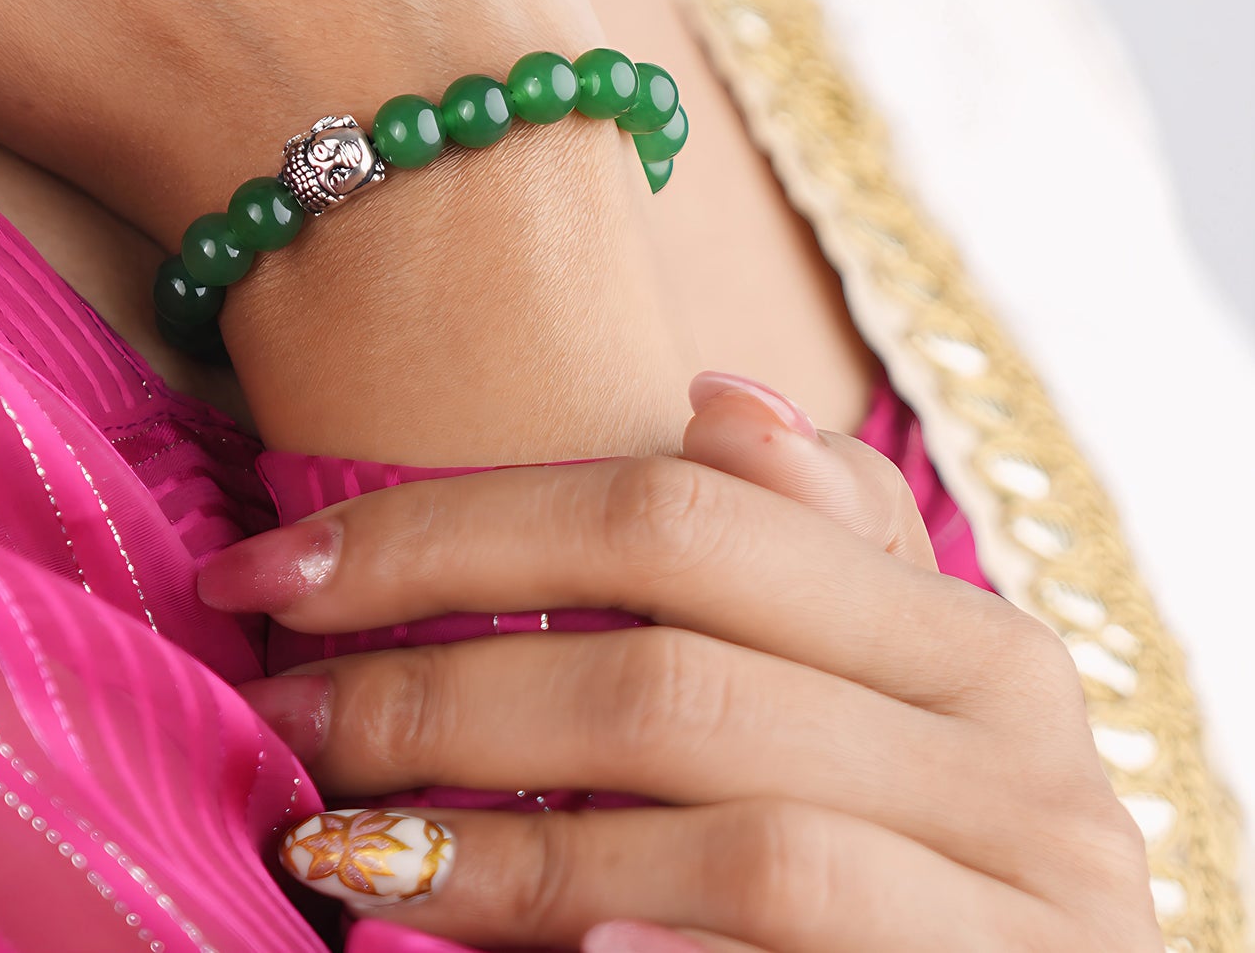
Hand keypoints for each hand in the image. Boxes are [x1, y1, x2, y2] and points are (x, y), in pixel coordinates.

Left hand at [199, 376, 1157, 950]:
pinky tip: (459, 928)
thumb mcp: (897, 691)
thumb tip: (716, 396)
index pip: (664, 518)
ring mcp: (1019, 892)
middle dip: (435, 686)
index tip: (276, 566)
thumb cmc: (939, 851)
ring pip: (709, 823)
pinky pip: (768, 943)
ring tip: (332, 834)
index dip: (447, 534)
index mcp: (965, 633)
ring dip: (488, 835)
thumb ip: (818, 550)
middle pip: (662, 672)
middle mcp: (1013, 743)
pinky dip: (617, 936)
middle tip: (281, 702)